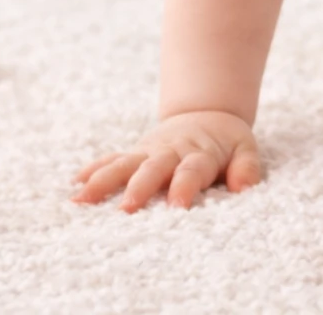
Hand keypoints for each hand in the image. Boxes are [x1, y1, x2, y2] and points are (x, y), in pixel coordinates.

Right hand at [71, 110, 260, 211]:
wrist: (207, 115)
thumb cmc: (227, 143)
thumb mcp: (246, 149)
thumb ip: (246, 168)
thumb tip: (243, 188)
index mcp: (200, 154)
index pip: (192, 171)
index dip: (185, 187)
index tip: (177, 206)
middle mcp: (171, 153)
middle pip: (153, 169)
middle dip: (139, 188)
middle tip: (125, 208)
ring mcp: (149, 153)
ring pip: (125, 164)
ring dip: (104, 180)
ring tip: (82, 199)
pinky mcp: (136, 154)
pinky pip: (113, 160)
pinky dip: (95, 170)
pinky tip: (75, 184)